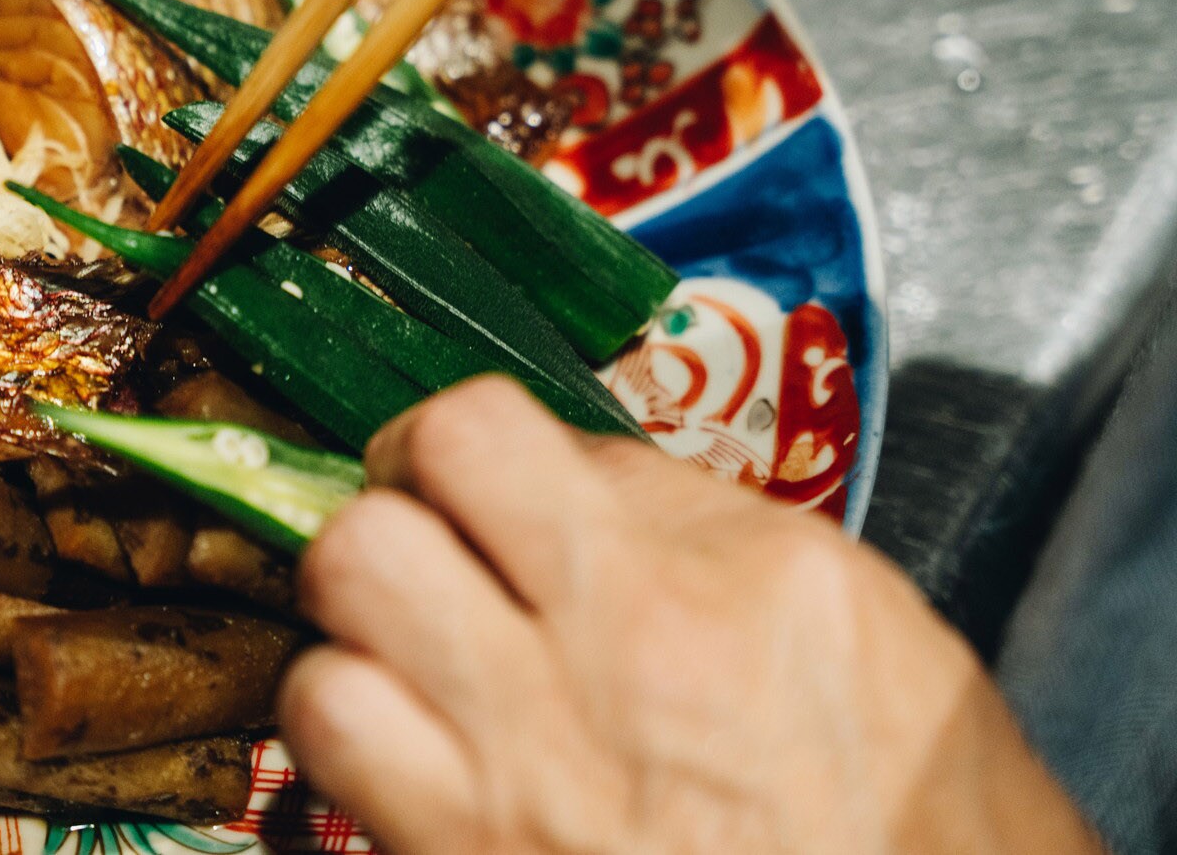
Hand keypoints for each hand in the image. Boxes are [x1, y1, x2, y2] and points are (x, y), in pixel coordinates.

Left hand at [278, 377, 1102, 854]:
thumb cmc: (914, 835)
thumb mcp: (865, 639)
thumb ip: (707, 535)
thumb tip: (576, 480)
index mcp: (737, 573)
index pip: (510, 431)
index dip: (459, 448)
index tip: (464, 483)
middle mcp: (623, 645)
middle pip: (408, 482)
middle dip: (390, 503)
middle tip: (415, 546)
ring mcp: (533, 763)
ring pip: (338, 606)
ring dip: (354, 623)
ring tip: (395, 656)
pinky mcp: (465, 852)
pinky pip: (330, 747)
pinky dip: (343, 736)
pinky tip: (395, 753)